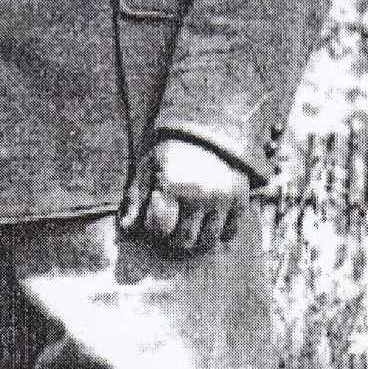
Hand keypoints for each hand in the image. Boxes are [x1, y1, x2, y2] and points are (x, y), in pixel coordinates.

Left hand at [120, 135, 249, 254]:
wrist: (209, 128)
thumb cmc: (170, 151)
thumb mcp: (147, 168)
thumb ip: (136, 198)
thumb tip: (127, 228)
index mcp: (172, 185)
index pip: (161, 228)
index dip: (155, 227)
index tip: (155, 218)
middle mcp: (200, 194)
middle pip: (184, 241)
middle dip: (174, 238)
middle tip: (172, 226)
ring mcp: (222, 198)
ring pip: (208, 241)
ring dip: (196, 239)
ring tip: (190, 226)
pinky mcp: (240, 199)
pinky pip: (230, 232)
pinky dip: (220, 233)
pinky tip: (209, 222)